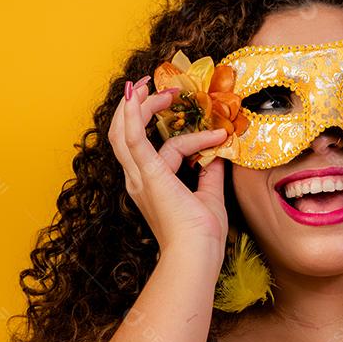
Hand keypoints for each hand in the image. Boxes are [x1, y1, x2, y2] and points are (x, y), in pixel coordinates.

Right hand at [108, 78, 229, 263]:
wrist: (197, 253)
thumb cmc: (203, 236)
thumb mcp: (210, 196)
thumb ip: (210, 172)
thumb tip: (217, 151)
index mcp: (151, 186)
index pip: (165, 150)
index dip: (191, 137)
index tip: (218, 133)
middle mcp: (139, 180)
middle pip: (126, 135)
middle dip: (141, 109)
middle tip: (164, 91)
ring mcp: (140, 178)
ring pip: (124, 133)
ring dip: (139, 107)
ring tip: (157, 88)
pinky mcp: (148, 175)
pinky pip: (133, 139)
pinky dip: (131, 115)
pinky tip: (136, 95)